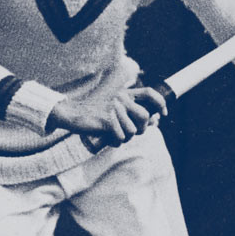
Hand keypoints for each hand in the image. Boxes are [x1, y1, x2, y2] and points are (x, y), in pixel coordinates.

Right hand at [48, 87, 168, 146]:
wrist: (71, 114)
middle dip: (141, 129)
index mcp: (123, 93)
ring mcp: (114, 108)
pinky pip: (121, 137)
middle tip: (130, 133)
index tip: (163, 114)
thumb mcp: (114, 109)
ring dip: (124, 138)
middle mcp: (120, 98)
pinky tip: (106, 138)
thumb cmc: (93, 115)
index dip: (160, 103)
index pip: (149, 93)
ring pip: (132, 131)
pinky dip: (114, 142)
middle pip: (145, 117)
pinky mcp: (108, 120)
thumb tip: (155, 121)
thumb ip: (131, 112)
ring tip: (112, 135)